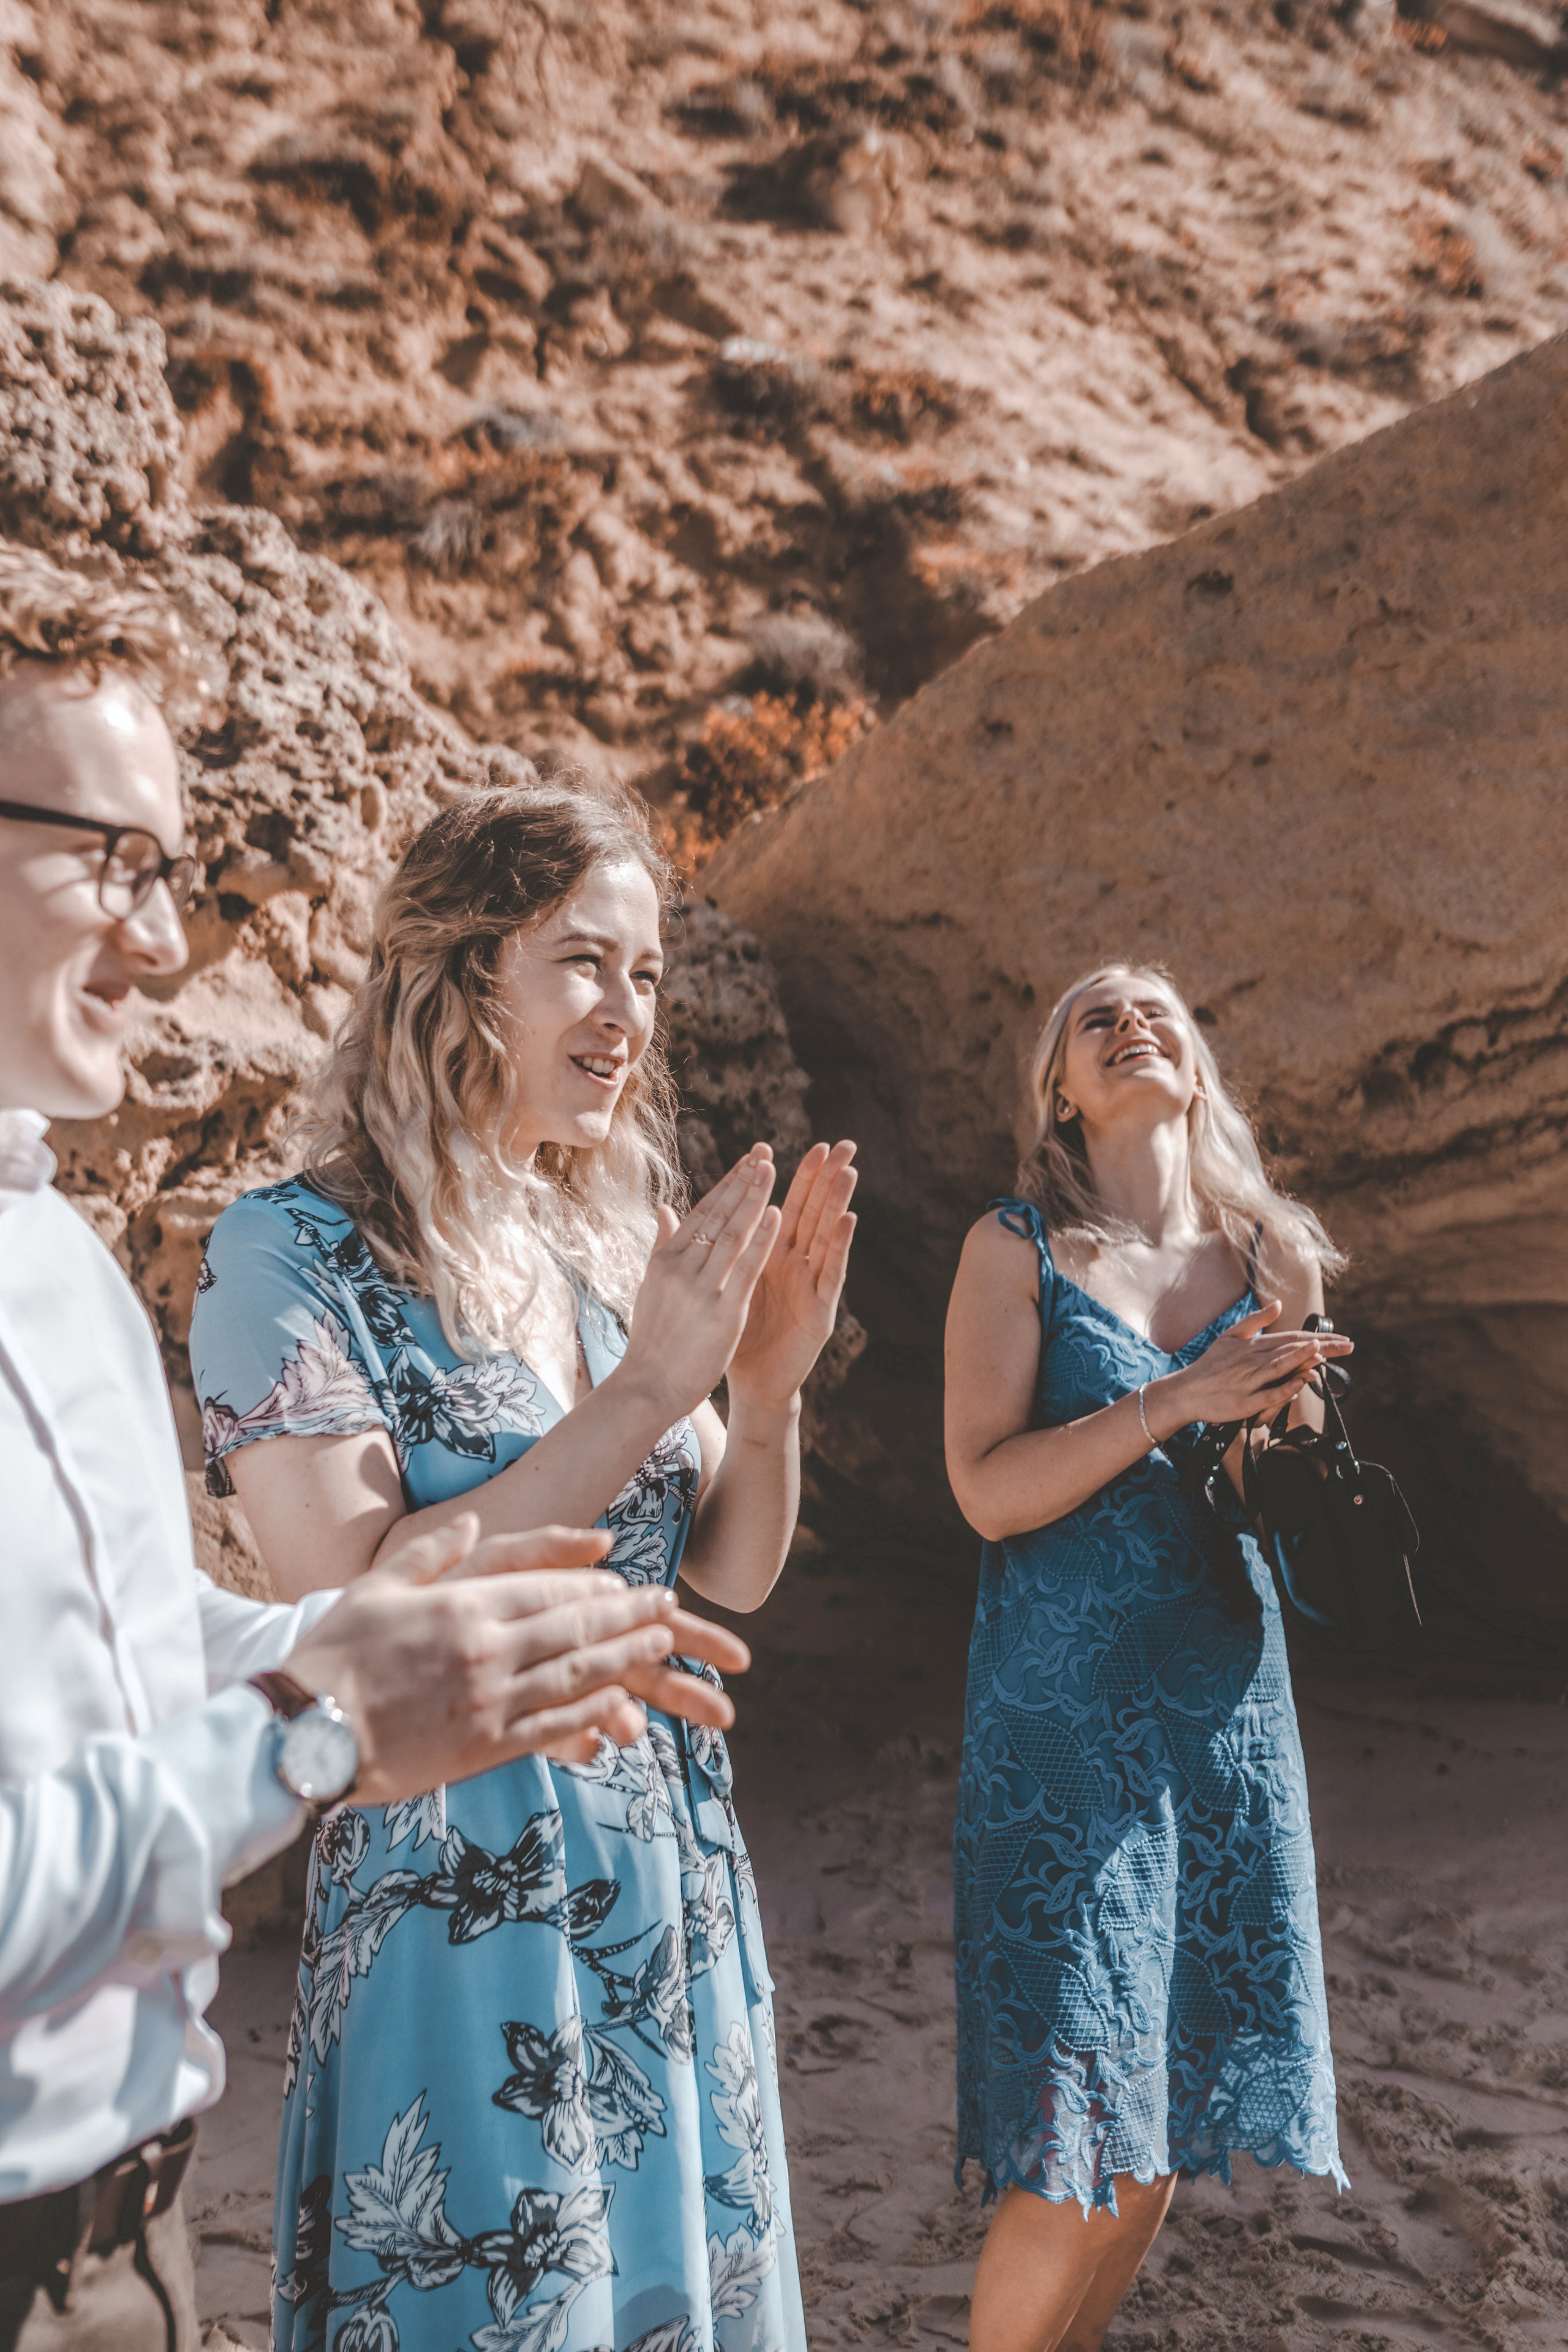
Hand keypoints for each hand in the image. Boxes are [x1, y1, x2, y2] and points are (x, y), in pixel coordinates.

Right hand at [283, 1516, 750, 1796]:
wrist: (302, 1733)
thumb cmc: (331, 1656)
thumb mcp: (377, 1586)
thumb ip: (434, 1553)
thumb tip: (473, 1520)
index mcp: (464, 1607)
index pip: (547, 1588)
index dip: (592, 1584)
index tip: (623, 1580)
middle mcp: (487, 1651)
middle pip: (574, 1627)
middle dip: (626, 1614)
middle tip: (665, 1605)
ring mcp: (490, 1701)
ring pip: (575, 1674)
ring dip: (623, 1657)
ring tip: (658, 1646)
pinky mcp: (483, 1747)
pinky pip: (553, 1727)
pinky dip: (592, 1713)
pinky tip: (621, 1705)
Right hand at [617, 1146, 781, 1421]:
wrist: (646, 1387)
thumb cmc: (652, 1341)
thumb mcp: (651, 1287)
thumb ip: (662, 1246)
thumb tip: (664, 1209)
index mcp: (665, 1260)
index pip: (702, 1213)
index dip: (727, 1184)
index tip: (747, 1160)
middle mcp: (681, 1268)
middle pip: (718, 1216)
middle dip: (743, 1181)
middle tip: (764, 1152)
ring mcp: (701, 1288)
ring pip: (732, 1234)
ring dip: (754, 1199)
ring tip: (772, 1170)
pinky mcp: (722, 1311)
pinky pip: (745, 1268)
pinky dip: (761, 1239)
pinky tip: (777, 1215)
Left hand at [726, 1140, 858, 1411]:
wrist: (750, 1385)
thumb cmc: (733, 1337)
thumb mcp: (716, 1287)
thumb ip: (701, 1248)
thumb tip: (669, 1212)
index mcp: (769, 1256)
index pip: (780, 1206)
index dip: (784, 1178)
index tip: (784, 1144)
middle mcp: (795, 1265)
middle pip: (810, 1212)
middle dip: (824, 1178)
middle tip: (840, 1143)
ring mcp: (810, 1285)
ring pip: (826, 1235)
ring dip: (837, 1201)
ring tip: (848, 1169)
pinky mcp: (820, 1309)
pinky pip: (831, 1272)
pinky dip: (838, 1245)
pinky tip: (847, 1219)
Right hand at [1147, 1301, 1352, 1439]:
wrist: (1185, 1391)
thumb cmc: (1210, 1365)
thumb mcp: (1230, 1336)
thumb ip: (1255, 1321)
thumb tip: (1279, 1304)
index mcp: (1253, 1345)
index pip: (1293, 1338)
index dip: (1320, 1338)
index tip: (1344, 1339)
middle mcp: (1253, 1360)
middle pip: (1292, 1350)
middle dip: (1323, 1347)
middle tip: (1350, 1346)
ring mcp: (1248, 1381)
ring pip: (1279, 1366)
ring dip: (1301, 1358)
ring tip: (1323, 1351)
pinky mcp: (1244, 1402)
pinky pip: (1268, 1394)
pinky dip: (1286, 1387)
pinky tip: (1302, 1381)